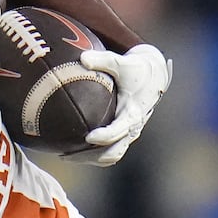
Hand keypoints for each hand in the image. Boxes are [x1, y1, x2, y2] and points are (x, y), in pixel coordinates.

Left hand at [71, 43, 170, 166]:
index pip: (118, 131)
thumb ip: (103, 60)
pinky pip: (109, 151)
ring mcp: (128, 134)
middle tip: (66, 155)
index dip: (104, 136)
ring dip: (89, 159)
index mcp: (132, 114)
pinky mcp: (123, 135)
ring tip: (65, 156)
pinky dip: (93, 155)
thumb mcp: (122, 62)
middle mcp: (132, 128)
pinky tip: (73, 151)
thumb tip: (82, 58)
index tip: (88, 137)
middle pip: (112, 152)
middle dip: (89, 156)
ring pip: (110, 156)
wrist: (153, 78)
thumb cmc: (135, 69)